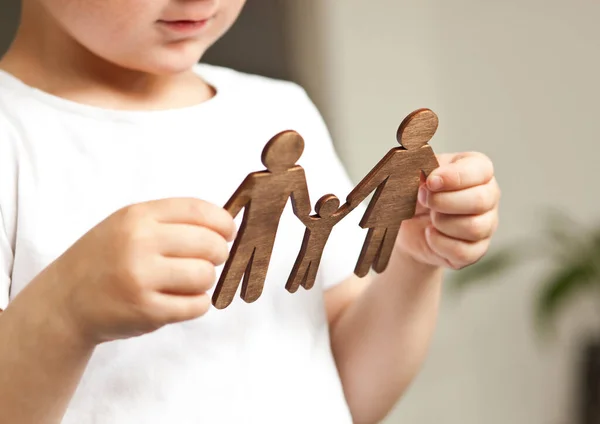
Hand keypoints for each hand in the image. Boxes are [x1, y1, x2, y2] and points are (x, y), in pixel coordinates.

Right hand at [46, 198, 235, 344]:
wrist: (66, 300)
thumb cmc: (106, 257)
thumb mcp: (129, 224)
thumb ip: (171, 221)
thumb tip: (225, 224)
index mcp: (138, 216)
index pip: (199, 211)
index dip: (224, 223)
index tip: (229, 233)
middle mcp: (139, 243)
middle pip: (210, 244)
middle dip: (218, 254)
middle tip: (207, 260)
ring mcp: (141, 278)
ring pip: (206, 276)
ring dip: (204, 281)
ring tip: (186, 282)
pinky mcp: (147, 311)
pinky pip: (197, 305)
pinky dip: (196, 303)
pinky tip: (179, 299)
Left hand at [396, 152, 499, 269]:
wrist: (409, 225)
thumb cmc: (417, 193)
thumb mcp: (417, 176)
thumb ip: (422, 170)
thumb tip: (424, 176)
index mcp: (478, 170)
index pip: (481, 170)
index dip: (454, 177)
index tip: (430, 182)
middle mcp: (489, 196)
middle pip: (480, 200)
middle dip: (444, 201)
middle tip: (424, 200)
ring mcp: (486, 225)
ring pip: (474, 228)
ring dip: (442, 223)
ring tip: (429, 218)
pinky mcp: (476, 251)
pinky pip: (463, 252)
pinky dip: (439, 243)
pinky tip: (429, 234)